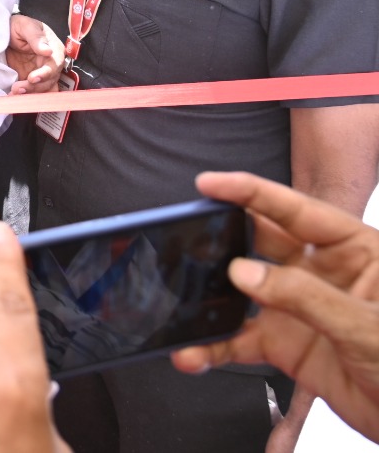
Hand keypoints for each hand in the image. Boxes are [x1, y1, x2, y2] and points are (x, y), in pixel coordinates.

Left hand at [7, 14, 64, 94]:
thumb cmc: (19, 26)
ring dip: (31, 94)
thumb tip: (48, 51)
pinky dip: (27, 97)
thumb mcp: (26, 26)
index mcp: (54, 49)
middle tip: (18, 88)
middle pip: (50, 81)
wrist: (5, 32)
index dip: (45, 73)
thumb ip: (36, 37)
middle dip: (35, 87)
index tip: (33, 78)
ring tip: (14, 93)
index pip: (55, 65)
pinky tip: (15, 98)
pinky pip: (34, 93)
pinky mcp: (30, 80)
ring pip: (44, 89)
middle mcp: (50, 64)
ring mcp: (41, 73)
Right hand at [171, 171, 378, 443]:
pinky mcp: (287, 346)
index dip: (251, 193)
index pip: (298, 211)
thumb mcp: (366, 326)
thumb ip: (305, 296)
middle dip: (223, 239)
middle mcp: (324, 274)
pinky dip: (212, 348)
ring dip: (210, 298)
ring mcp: (302, 309)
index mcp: (356, 251)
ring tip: (179, 299)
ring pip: (243, 293)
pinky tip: (192, 354)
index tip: (209, 184)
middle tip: (187, 237)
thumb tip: (244, 272)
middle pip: (262, 244)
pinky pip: (240, 341)